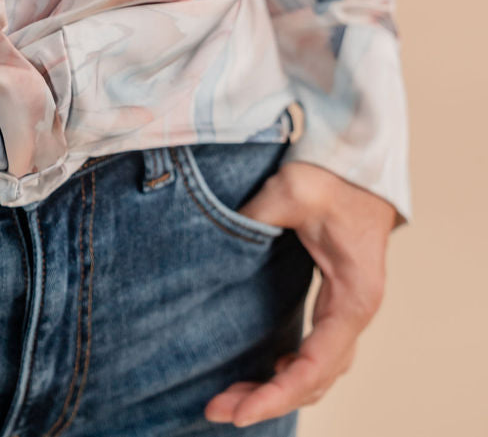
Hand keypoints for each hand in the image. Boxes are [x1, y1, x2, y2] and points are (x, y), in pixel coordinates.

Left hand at [203, 159, 401, 427]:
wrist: (357, 161)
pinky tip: (265, 376)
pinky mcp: (335, 302)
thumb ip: (256, 217)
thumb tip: (215, 241)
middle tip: (219, 411)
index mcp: (353, 297)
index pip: (314, 364)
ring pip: (316, 371)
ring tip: (232, 401)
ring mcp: (347, 310)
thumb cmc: (330, 176)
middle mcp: (354, 312)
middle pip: (315, 378)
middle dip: (268, 400)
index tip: (241, 411)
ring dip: (278, 390)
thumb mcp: (291, 190)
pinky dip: (292, 373)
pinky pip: (316, 353)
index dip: (277, 394)